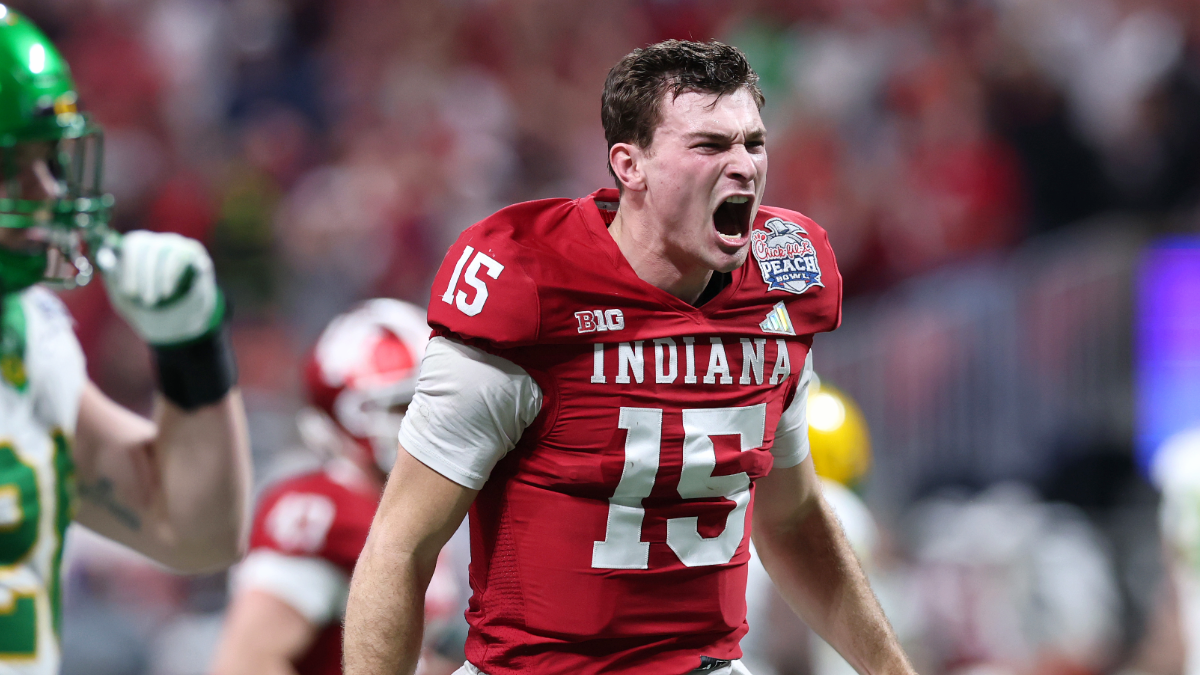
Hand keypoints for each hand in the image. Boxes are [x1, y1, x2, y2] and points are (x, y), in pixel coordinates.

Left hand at [101, 230, 222, 345]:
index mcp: (137, 249)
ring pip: (166, 252)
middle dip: (145, 276)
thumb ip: (112, 278)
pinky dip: (173, 275)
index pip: (132, 244)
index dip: (130, 268)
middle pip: (148, 247)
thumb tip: (104, 257)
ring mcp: (178, 246)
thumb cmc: (146, 307)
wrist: (178, 323)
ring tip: (160, 299)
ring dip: (160, 277)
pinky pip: (183, 257)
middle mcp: (157, 243)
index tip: (130, 292)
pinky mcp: (196, 255)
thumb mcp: (123, 298)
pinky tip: (169, 291)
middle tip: (146, 301)